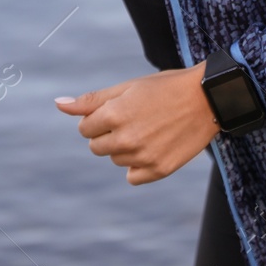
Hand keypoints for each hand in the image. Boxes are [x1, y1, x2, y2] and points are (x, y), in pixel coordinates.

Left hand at [54, 65, 218, 184]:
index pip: (84, 128)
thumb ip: (90, 100)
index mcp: (115, 114)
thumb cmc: (163, 88)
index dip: (98, 118)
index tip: (117, 111)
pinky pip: (132, 177)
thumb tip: (58, 104)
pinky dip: (137, 166)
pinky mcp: (159, 170)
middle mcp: (127, 138)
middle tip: (132, 119)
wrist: (206, 99)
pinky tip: (152, 148)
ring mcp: (144, 157)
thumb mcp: (126, 88)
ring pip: (115, 159)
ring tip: (147, 129)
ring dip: (123, 148)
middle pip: (96, 147)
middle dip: (107, 134)